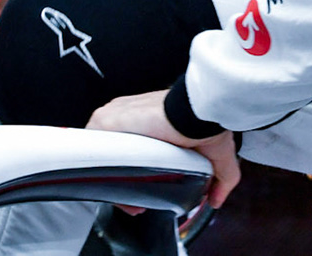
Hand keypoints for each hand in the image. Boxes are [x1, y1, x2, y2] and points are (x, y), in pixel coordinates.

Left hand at [87, 90, 239, 207]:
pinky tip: (105, 176)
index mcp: (152, 121)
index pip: (130, 149)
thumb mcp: (215, 153)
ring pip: (101, 150)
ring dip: (108, 171)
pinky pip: (91, 143)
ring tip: (121, 194)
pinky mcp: (107, 119)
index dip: (134, 174)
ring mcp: (116, 116)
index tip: (142, 191)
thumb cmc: (202, 122)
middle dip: (121, 179)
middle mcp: (131, 117)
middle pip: (113, 153)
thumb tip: (216, 199)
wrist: (192, 112)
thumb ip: (220, 177)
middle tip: (132, 200)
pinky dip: (94, 158)